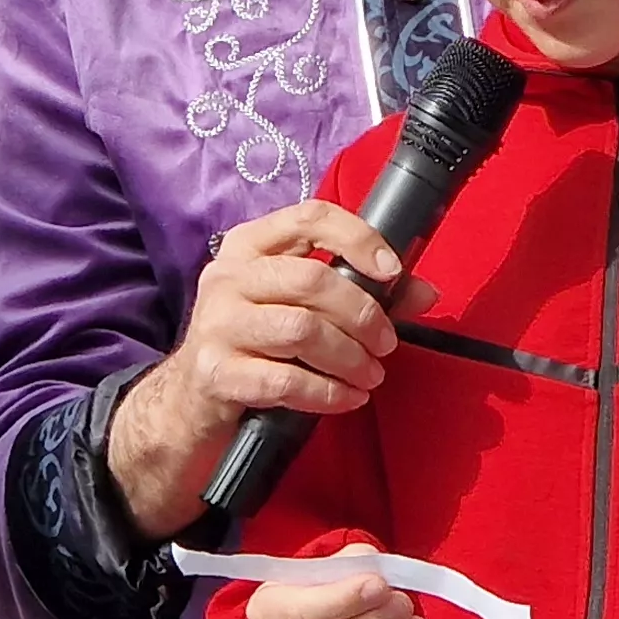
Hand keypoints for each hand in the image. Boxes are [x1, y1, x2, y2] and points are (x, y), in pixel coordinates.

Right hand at [106, 201, 420, 537]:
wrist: (191, 400)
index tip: (392, 271)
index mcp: (249, 246)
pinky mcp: (216, 373)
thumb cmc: (255, 343)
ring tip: (371, 375)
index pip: (309, 217)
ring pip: (301, 330)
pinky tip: (347, 398)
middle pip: (312, 281)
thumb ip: (361, 293)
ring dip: (349, 357)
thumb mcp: (297, 307)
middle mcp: (228, 277)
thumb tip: (426, 292)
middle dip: (363, 314)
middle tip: (386, 344)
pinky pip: (285, 381)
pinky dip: (328, 393)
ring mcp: (217, 325)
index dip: (358, 238)